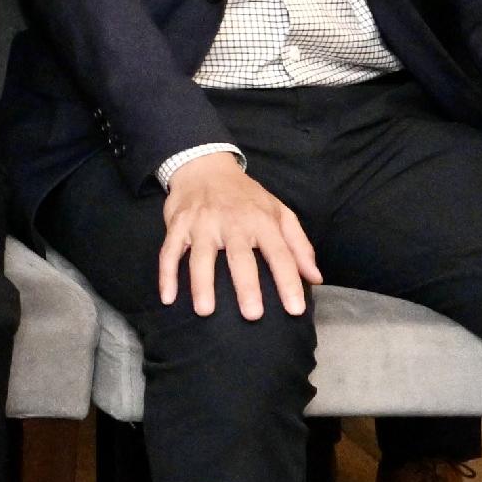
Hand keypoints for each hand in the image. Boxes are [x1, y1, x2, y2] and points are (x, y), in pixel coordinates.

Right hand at [158, 149, 318, 318]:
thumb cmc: (246, 197)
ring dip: (202, 284)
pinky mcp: (178, 225)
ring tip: (205, 311)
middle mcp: (232, 221)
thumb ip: (299, 245)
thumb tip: (315, 278)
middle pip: (240, 257)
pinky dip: (166, 274)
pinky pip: (169, 251)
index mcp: (261, 220)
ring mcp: (202, 223)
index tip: (296, 310)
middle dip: (246, 286)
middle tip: (252, 316)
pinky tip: (168, 298)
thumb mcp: (279, 212)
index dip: (289, 281)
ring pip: (201, 256)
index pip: (280, 253)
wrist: (205, 166)